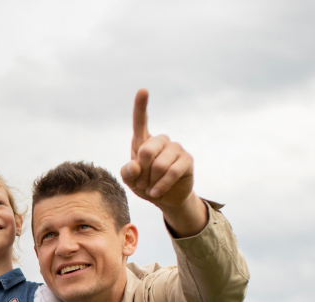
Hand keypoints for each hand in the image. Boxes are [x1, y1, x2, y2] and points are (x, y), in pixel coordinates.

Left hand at [119, 89, 207, 237]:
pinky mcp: (187, 160)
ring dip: (151, 181)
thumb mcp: (130, 181)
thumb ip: (127, 173)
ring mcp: (175, 148)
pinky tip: (156, 192)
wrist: (164, 198)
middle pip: (146, 151)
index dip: (141, 106)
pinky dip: (161, 185)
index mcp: (143, 141)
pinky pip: (171, 172)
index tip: (142, 90)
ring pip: (159, 164)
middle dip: (141, 172)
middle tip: (141, 183)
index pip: (140, 122)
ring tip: (150, 188)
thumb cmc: (145, 184)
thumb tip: (135, 165)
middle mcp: (160, 141)